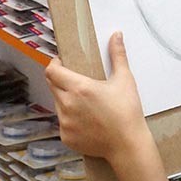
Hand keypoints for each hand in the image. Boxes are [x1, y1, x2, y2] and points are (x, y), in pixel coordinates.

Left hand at [45, 32, 149, 165]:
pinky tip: (87, 119)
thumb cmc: (127, 111)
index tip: (62, 62)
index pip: (52, 71)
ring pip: (57, 103)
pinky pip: (62, 122)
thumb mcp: (124, 79)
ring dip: (66, 98)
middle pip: (52, 85)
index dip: (55, 64)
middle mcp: (67, 104)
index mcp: (79, 88)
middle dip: (60, 79)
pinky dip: (71, 118)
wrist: (127, 144)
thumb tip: (116, 35)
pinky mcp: (66, 137)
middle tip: (77, 80)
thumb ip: (118, 55)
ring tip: (85, 102)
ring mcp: (64, 122)